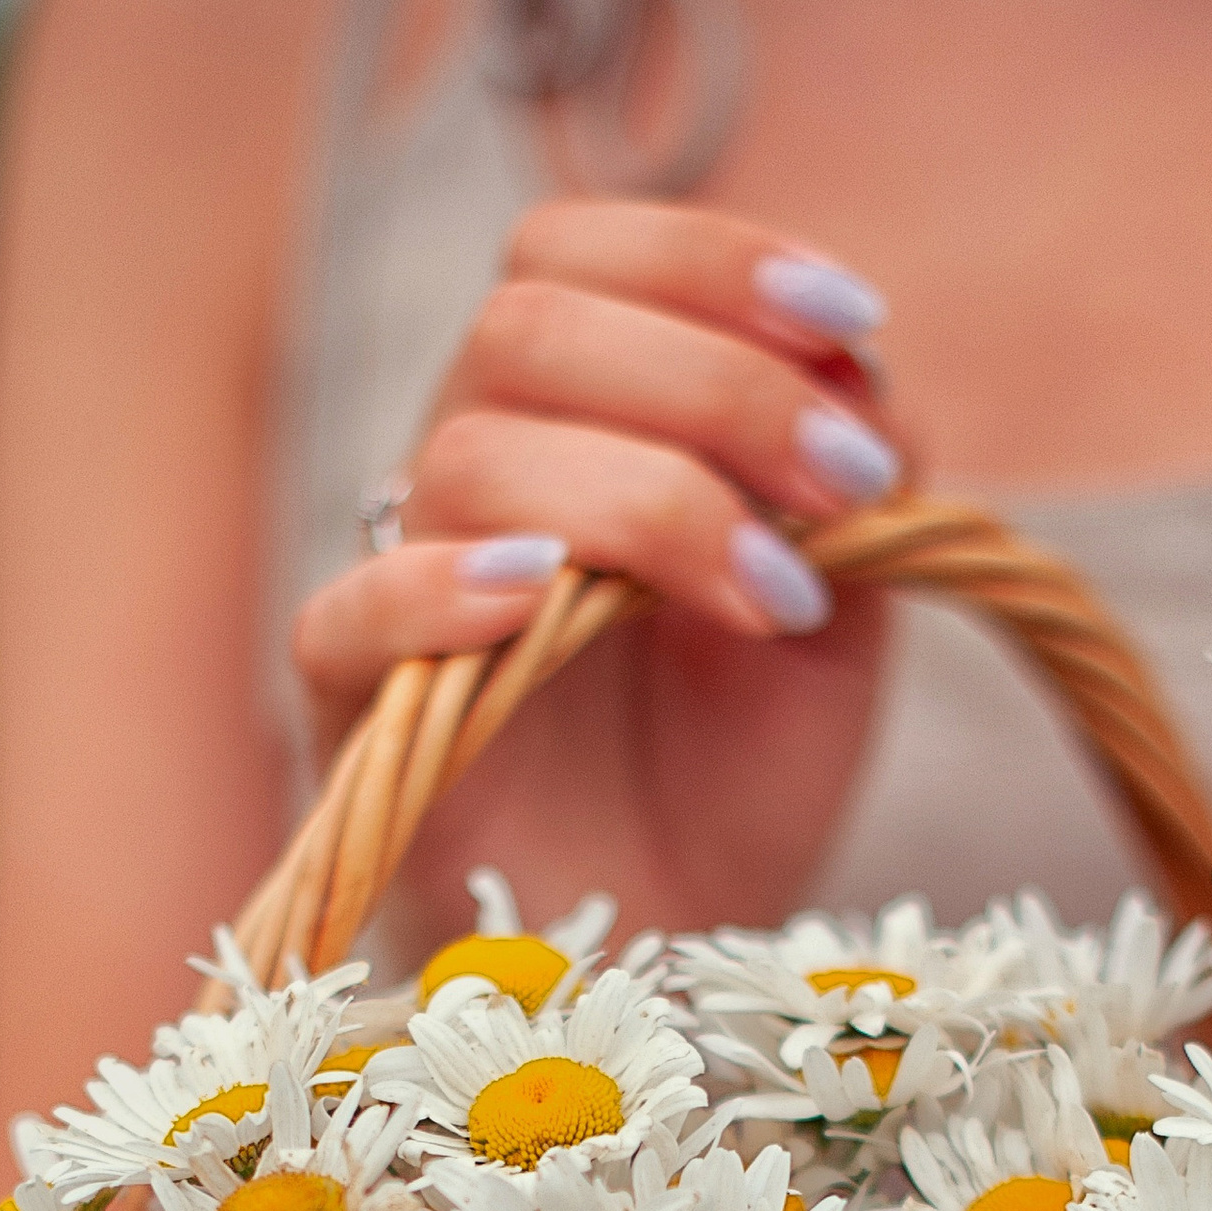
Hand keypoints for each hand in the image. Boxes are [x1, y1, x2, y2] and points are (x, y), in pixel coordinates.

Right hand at [289, 205, 914, 938]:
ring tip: (773, 602)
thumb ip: (860, 484)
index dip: (710, 257)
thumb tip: (863, 370)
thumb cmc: (733, 779)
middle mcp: (477, 473)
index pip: (583, 250)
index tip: (856, 325)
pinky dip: (439, 590)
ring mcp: (407, 584)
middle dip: (716, 384)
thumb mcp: (842, 616)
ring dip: (647, 500)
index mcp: (573, 417)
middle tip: (844, 485)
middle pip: (529, 323)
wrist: (670, 960)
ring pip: (470, 452)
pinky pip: (347, 613)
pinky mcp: (356, 713)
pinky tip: (543, 604)